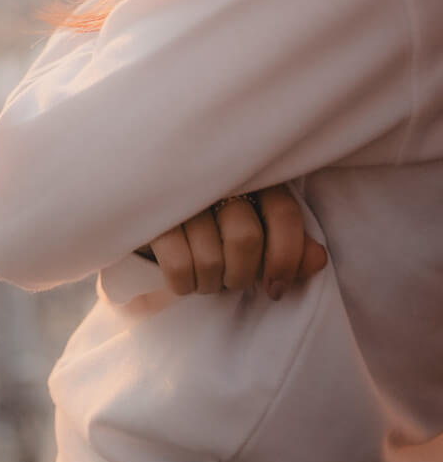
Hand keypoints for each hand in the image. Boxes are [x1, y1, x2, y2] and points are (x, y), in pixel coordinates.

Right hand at [139, 184, 327, 299]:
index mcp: (249, 173)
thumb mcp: (253, 226)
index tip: (275, 288)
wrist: (142, 197)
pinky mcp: (149, 212)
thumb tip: (318, 259)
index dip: (286, 258)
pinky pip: (179, 266)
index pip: (283, 213)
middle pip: (245, 239)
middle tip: (230, 278)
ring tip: (205, 276)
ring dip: (211, 283)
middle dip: (241, 275)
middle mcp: (216, 174)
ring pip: (212, 259)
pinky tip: (183, 278)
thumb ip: (287, 244)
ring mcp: (179, 190)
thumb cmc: (210, 219)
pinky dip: (184, 284)